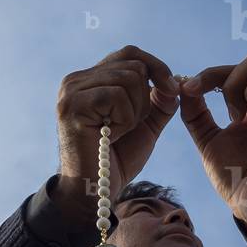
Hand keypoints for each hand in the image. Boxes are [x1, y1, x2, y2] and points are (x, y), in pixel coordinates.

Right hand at [54, 45, 179, 221]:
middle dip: (145, 98)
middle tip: (130, 126)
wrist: (96, 192)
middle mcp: (76, 80)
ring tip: (117, 133)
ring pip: (128, 79)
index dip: (156, 67)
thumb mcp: (145, 125)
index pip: (129, 54)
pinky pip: (117, 96)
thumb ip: (159, 102)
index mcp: (91, 80)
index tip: (172, 89)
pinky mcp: (72, 104)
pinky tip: (111, 136)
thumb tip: (175, 83)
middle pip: (133, 65)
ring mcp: (71, 91)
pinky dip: (124, 119)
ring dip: (134, 112)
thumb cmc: (117, 160)